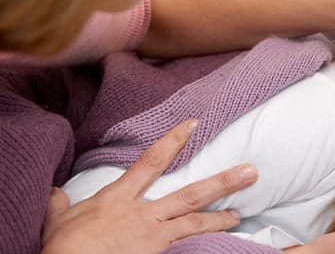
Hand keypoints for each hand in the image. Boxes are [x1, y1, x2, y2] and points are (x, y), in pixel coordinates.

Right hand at [42, 119, 257, 253]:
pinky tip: (221, 245)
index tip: (194, 124)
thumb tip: (52, 192)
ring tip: (239, 213)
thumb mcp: (57, 220)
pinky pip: (188, 249)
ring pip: (195, 222)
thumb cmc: (62, 247)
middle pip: (190, 194)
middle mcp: (143, 214)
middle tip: (250, 172)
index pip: (151, 162)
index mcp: (119, 198)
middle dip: (222, 181)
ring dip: (221, 217)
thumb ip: (59, 204)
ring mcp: (154, 237)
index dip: (174, 140)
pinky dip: (203, 246)